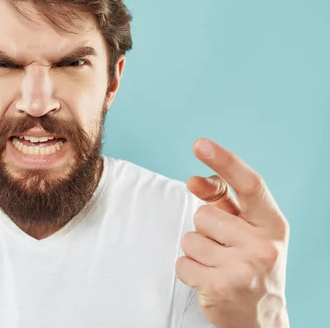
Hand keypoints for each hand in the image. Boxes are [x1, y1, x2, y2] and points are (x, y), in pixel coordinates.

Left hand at [175, 138, 289, 327]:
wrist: (259, 318)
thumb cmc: (248, 263)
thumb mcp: (247, 230)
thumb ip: (224, 202)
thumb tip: (194, 181)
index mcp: (272, 223)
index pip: (249, 184)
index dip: (224, 161)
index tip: (200, 144)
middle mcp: (264, 244)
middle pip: (204, 215)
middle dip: (206, 232)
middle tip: (224, 252)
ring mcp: (245, 267)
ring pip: (190, 239)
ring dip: (197, 253)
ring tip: (218, 267)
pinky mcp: (222, 286)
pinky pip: (182, 263)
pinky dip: (189, 271)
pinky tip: (209, 281)